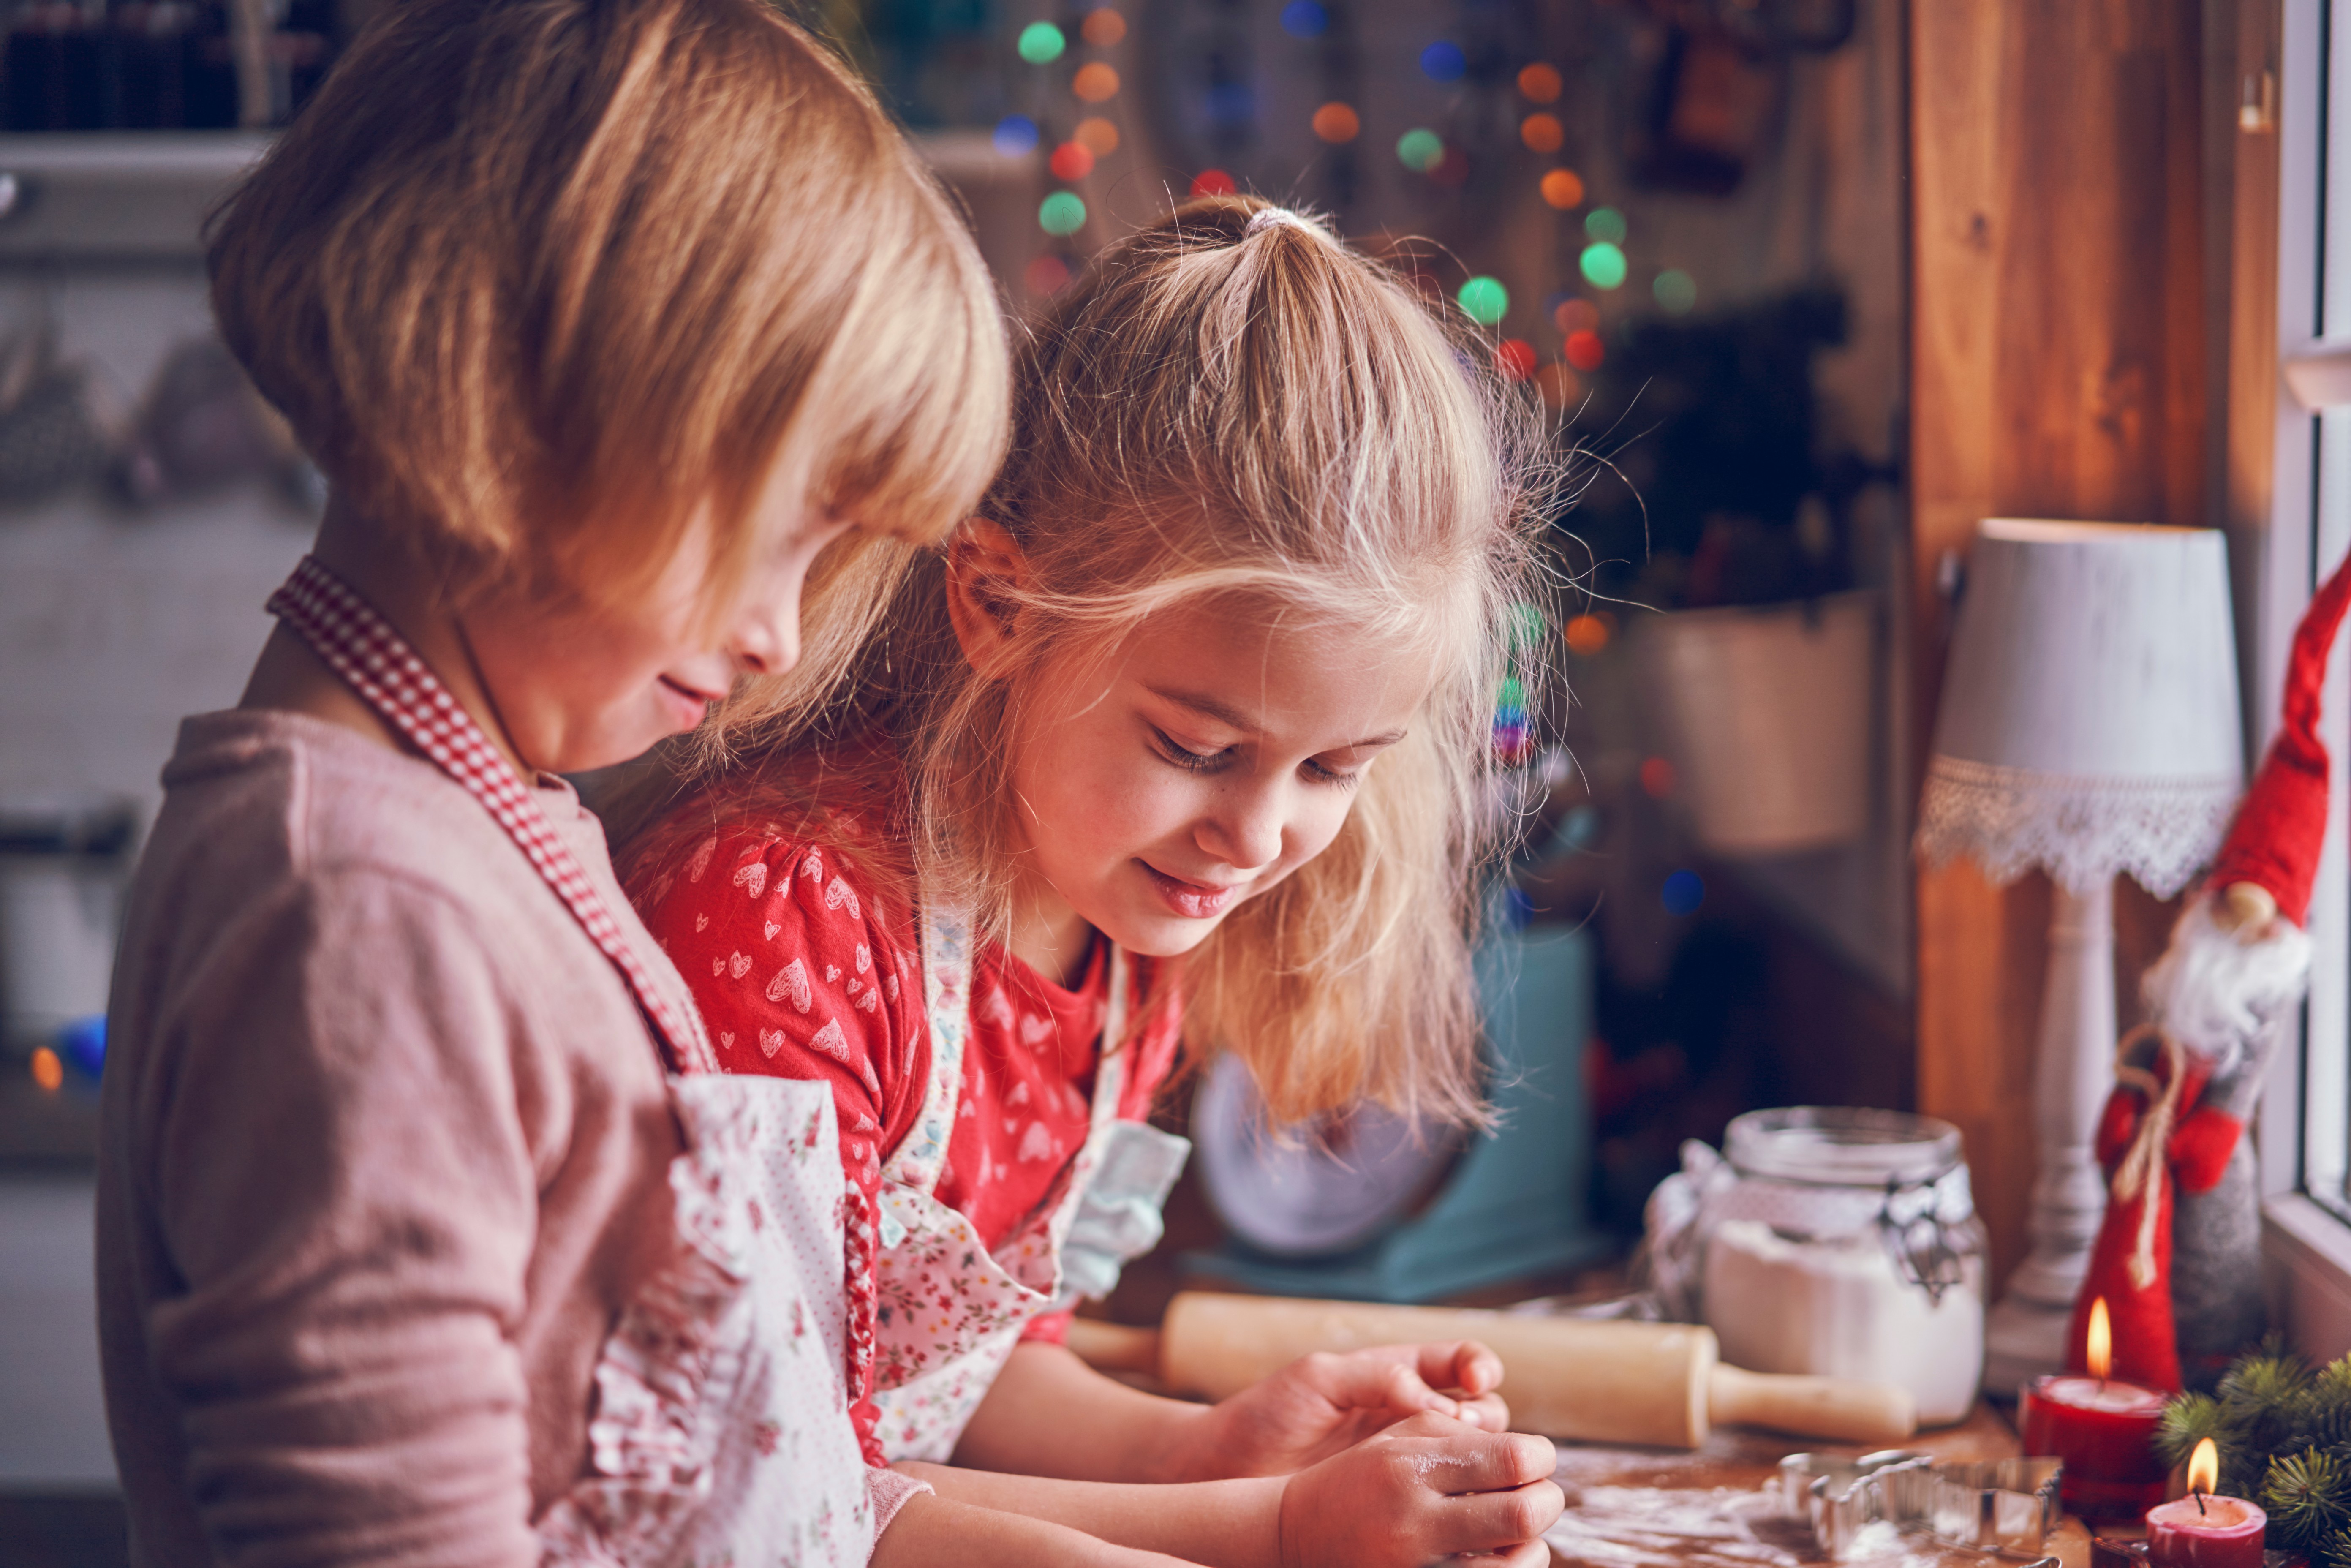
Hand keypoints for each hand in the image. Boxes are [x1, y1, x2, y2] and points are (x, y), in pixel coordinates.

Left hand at [1168, 1342, 1511, 1480]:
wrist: (1230, 1470)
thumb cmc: (1268, 1414)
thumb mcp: (1317, 1378)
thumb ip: (1375, 1377)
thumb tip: (1430, 1396)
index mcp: (1397, 1375)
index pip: (1460, 1362)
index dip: (1478, 1366)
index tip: (1476, 1378)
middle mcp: (1411, 1416)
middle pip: (1482, 1411)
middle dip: (1485, 1416)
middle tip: (1463, 1428)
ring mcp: (1407, 1461)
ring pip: (1473, 1457)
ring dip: (1483, 1459)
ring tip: (1465, 1467)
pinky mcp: (1399, 1502)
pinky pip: (1447, 1500)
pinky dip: (1465, 1500)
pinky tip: (1459, 1505)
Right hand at [1274, 1410, 1562, 1567]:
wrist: (1295, 1535)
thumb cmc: (1360, 1478)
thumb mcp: (1398, 1437)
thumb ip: (1462, 1434)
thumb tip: (1531, 1454)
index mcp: (1411, 1465)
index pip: (1515, 1458)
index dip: (1542, 1456)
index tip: (1536, 1458)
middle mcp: (1414, 1518)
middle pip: (1525, 1514)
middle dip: (1548, 1502)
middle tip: (1540, 1495)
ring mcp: (1414, 1567)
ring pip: (1516, 1567)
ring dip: (1534, 1547)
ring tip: (1521, 1535)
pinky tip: (1497, 1559)